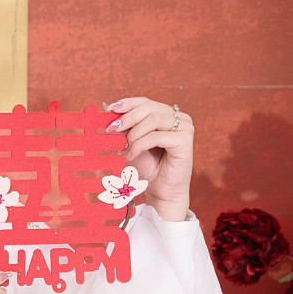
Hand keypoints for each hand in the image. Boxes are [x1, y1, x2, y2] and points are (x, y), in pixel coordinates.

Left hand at [105, 97, 193, 221]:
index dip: (128, 103)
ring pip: (154, 119)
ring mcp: (185, 128)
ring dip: (134, 133)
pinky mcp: (185, 141)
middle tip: (112, 129)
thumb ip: (123, 126)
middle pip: (150, 107)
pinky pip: (157, 136)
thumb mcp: (131, 143)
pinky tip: (132, 155)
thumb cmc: (148, 168)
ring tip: (124, 148)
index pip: (146, 102)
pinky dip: (141, 144)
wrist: (161, 192)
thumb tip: (107, 105)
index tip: (110, 109)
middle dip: (127, 118)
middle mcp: (179, 118)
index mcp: (167, 115)